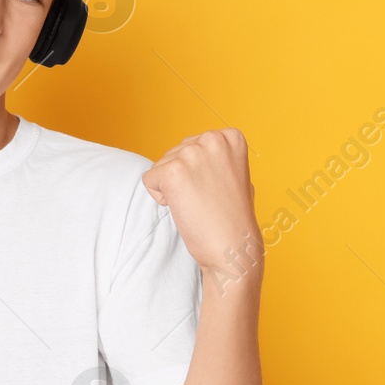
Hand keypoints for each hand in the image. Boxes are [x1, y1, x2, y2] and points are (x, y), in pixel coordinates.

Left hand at [141, 128, 263, 286]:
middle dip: (183, 178)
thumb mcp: (235, 173)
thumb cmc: (234, 217)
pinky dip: (161, 199)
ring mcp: (192, 154)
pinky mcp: (172, 172)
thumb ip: (217, 157)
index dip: (198, 172)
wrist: (234, 248)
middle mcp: (212, 139)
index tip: (217, 188)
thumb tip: (197, 150)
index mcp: (230, 137)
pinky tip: (185, 209)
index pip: (192, 145)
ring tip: (198, 204)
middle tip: (206, 200)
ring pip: (161, 167)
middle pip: (174, 154)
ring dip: (172, 189)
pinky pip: (149, 180)